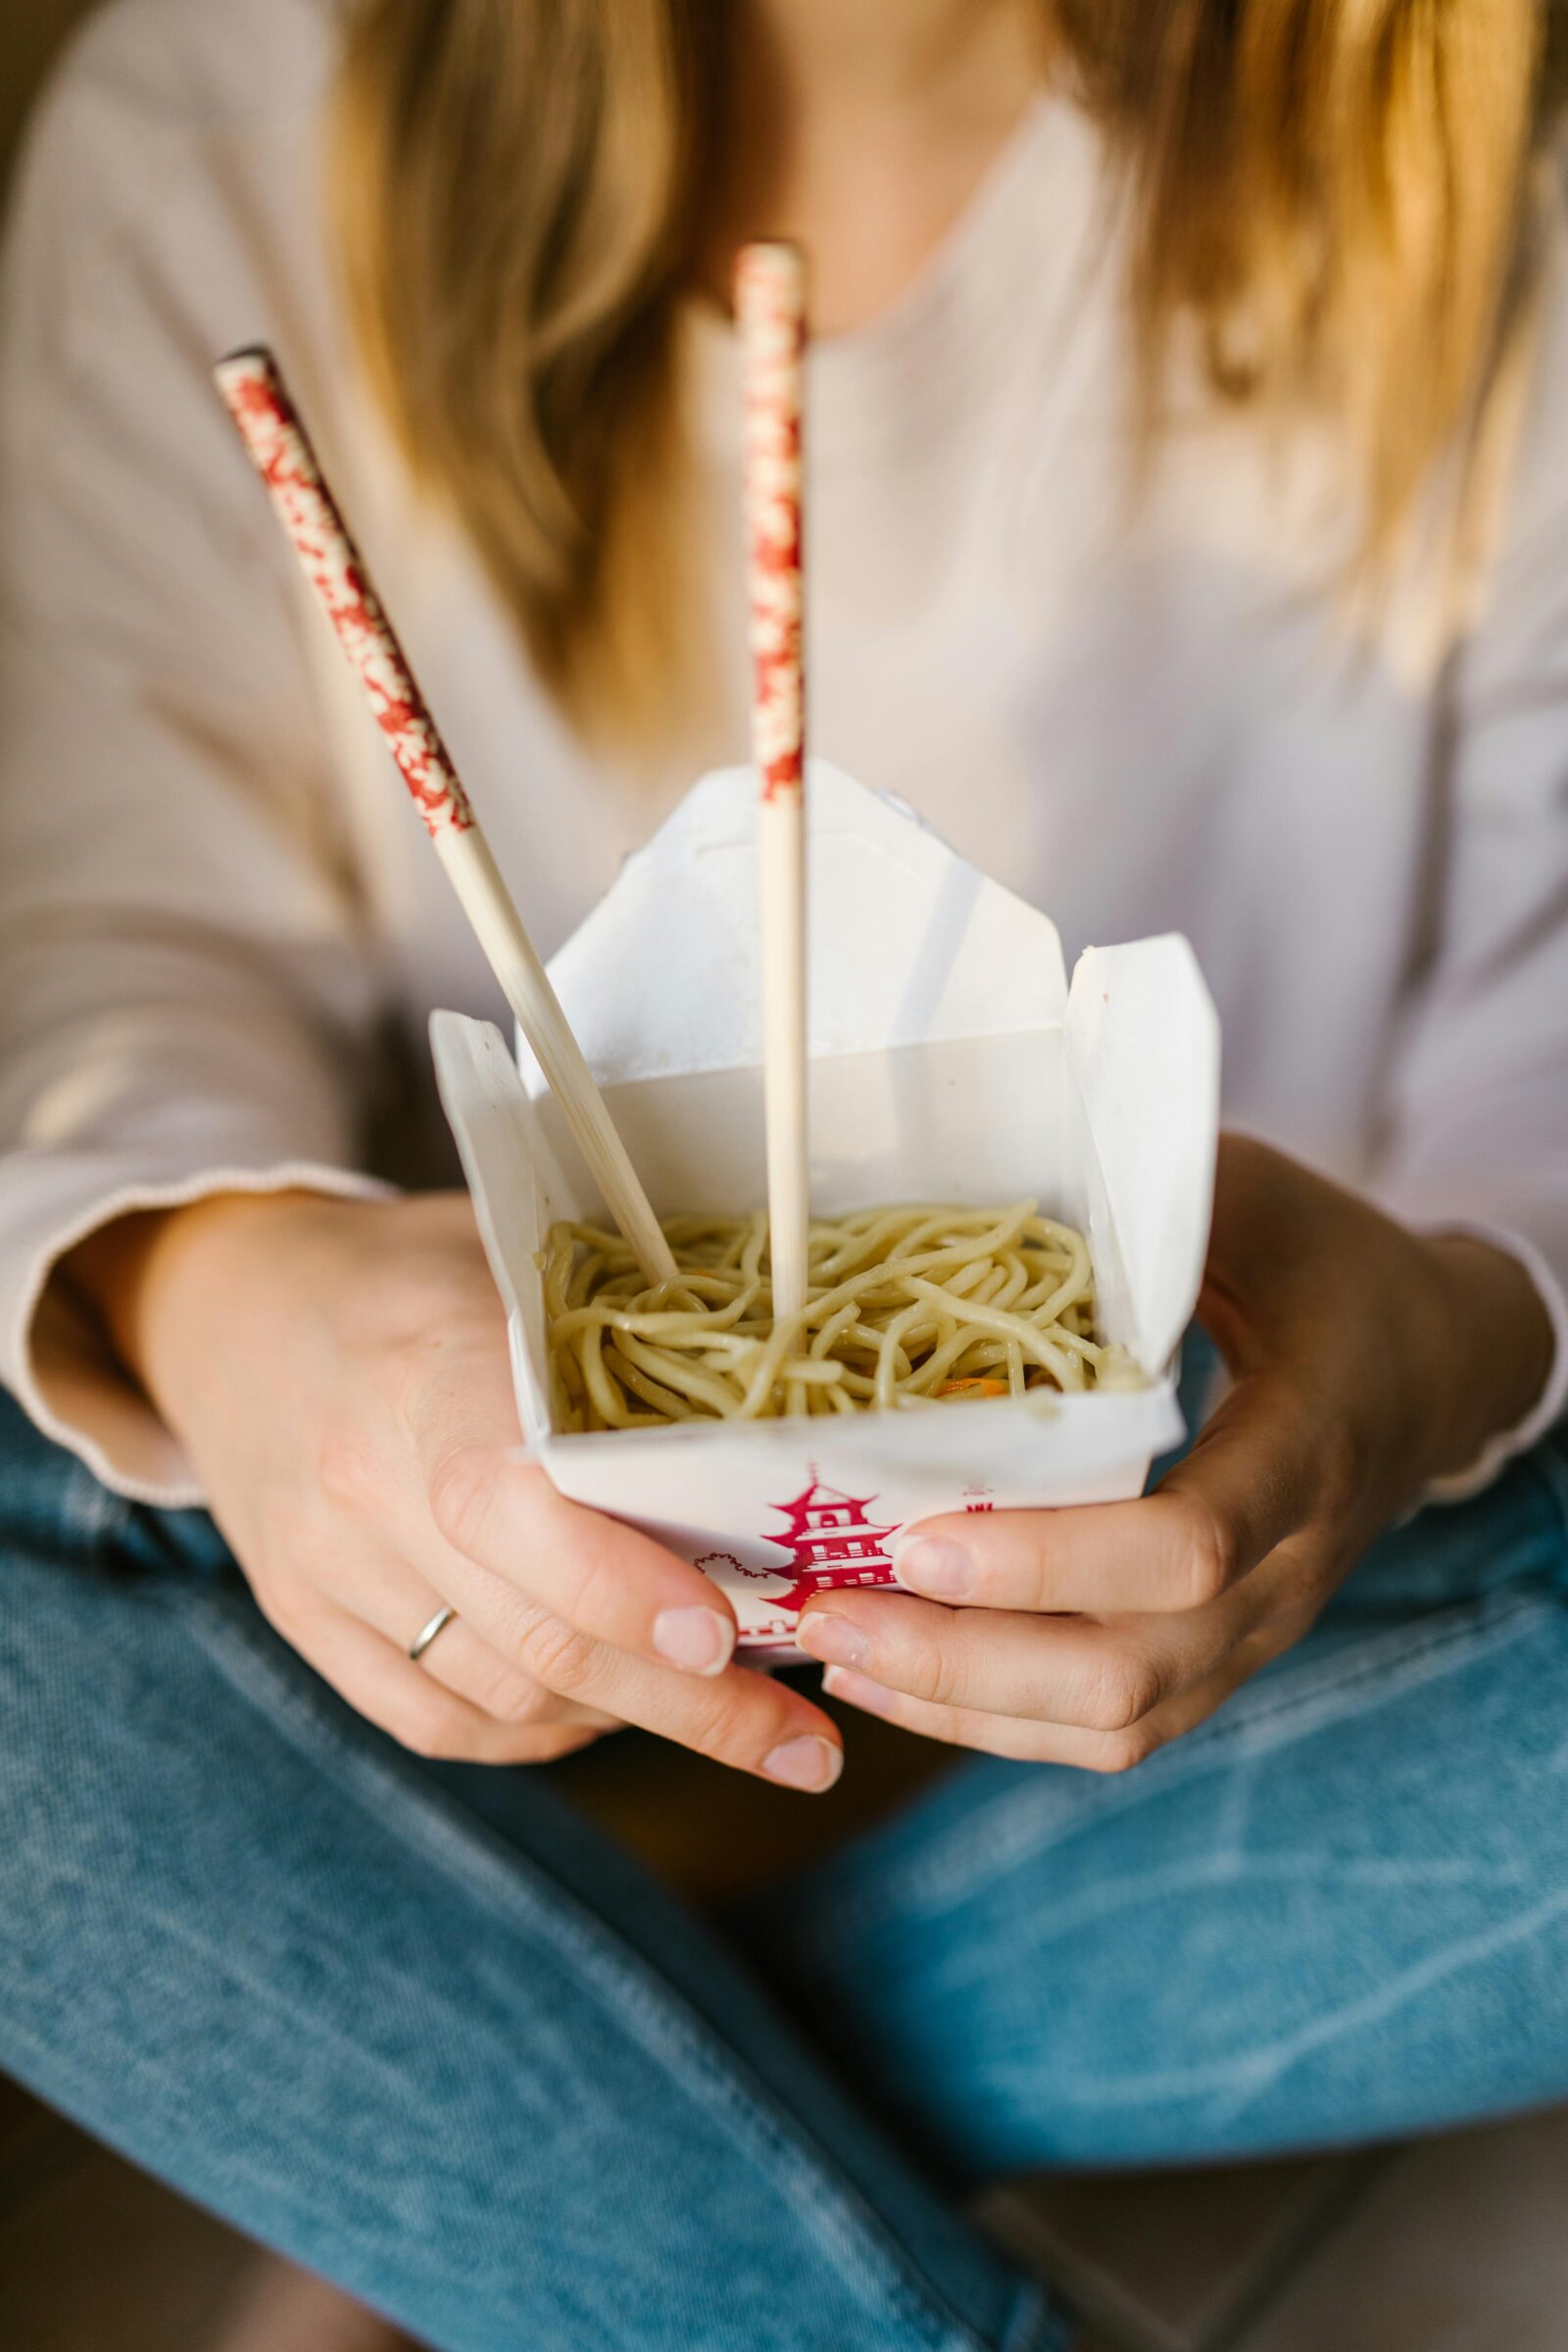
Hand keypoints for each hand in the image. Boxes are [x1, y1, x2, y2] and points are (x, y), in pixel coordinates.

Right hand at [69, 1192, 841, 1788]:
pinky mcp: (305, 1622)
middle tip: (805, 1747)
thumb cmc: (408, 1275)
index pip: (520, 1508)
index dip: (630, 1586)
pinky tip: (612, 1712)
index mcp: (425, 1374)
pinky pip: (438, 1720)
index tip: (736, 1637)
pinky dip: (541, 1731)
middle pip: (539, 1634)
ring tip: (735, 1714)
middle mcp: (364, 1487)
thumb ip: (613, 1338)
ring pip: (502, 1693)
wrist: (230, 1313)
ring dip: (631, 1718)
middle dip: (692, 1705)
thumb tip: (777, 1415)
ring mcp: (325, 1568)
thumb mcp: (504, 1260)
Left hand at [795, 1135, 1555, 1770]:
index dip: (1048, 1561)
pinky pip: (1112, 1728)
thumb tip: (992, 1181)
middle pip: (1128, 1671)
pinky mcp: (1220, 1657)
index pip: (1188, 1546)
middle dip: (962, 1657)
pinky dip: (990, 1721)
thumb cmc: (1331, 1266)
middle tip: (827, 1613)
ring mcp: (1256, 1631)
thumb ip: (1148, 1201)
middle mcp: (1287, 1568)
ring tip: (830, 1650)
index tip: (918, 1537)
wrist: (1436, 1365)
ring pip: (1113, 1722)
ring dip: (960, 1703)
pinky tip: (888, 1681)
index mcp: (1304, 1447)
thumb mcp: (1257, 1199)